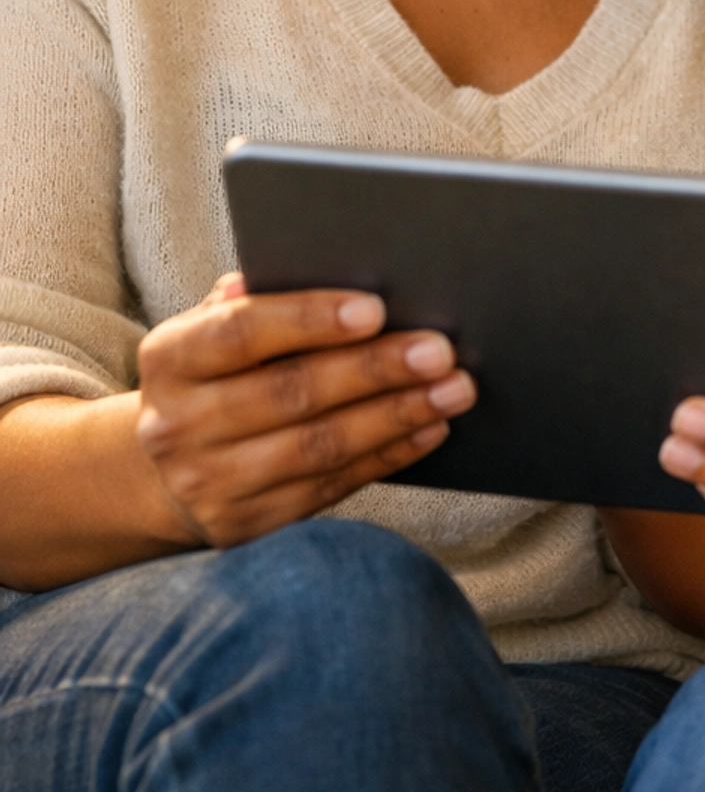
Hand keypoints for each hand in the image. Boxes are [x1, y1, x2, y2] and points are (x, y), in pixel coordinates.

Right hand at [135, 274, 475, 547]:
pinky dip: (389, 455)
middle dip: (374, 369)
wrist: (164, 473)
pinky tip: (431, 428)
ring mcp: (210, 482)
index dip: (309, 319)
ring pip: (319, 446)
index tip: (375, 308)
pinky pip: (331, 486)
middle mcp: (179, 425)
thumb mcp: (211, 330)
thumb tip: (329, 266)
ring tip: (454, 390)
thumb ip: (258, 299)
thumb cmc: (213, 375)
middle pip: (291, 393)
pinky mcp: (247, 525)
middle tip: (439, 350)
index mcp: (170, 358)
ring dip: (396, 416)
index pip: (242, 332)